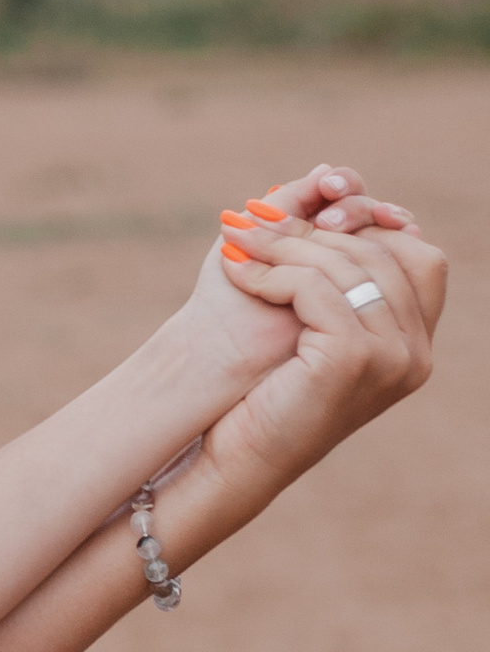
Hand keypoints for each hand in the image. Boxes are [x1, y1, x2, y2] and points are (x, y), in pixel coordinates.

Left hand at [201, 201, 443, 500]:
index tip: (309, 214)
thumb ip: (336, 280)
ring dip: (283, 244)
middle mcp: (416, 353)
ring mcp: (392, 358)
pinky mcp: (354, 359)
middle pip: (378, 253)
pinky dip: (271, 273)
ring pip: (345, 265)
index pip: (417, 255)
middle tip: (253, 215)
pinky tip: (234, 269)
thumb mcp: (312, 330)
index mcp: (416, 345)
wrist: (241, 461)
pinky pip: (315, 288)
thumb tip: (326, 190)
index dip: (367, 225)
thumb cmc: (268, 395)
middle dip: (312, 228)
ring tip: (236, 235)